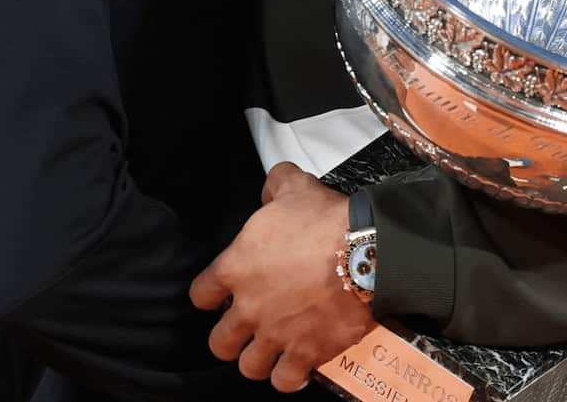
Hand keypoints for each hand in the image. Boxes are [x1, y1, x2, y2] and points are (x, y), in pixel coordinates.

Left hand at [190, 162, 372, 391]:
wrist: (365, 252)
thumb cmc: (325, 220)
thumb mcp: (293, 186)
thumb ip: (274, 185)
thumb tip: (269, 190)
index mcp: (237, 267)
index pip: (201, 294)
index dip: (211, 294)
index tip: (222, 294)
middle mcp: (249, 308)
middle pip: (220, 343)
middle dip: (230, 337)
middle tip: (247, 326)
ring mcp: (276, 335)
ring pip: (249, 368)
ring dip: (258, 359)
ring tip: (271, 348)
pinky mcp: (305, 354)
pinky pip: (285, 381)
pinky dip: (289, 376)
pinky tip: (297, 363)